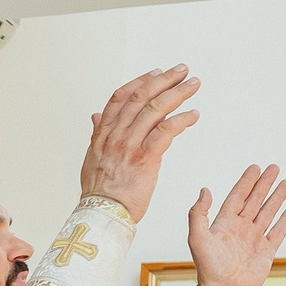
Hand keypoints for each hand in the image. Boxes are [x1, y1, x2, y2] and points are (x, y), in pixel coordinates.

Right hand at [78, 66, 199, 222]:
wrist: (102, 214)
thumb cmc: (100, 192)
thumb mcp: (92, 157)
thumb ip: (97, 134)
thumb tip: (96, 116)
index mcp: (103, 134)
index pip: (120, 98)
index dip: (140, 82)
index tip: (156, 72)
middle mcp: (115, 135)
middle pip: (141, 97)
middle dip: (164, 80)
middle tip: (182, 71)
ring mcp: (129, 145)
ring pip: (156, 109)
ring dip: (178, 94)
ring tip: (193, 85)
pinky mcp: (145, 158)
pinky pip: (166, 131)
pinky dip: (182, 120)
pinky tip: (193, 115)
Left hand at [185, 164, 285, 285]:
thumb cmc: (208, 268)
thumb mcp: (197, 238)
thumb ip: (198, 214)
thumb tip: (205, 189)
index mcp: (223, 224)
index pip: (237, 197)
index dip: (246, 182)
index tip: (255, 167)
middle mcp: (239, 229)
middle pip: (254, 201)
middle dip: (264, 185)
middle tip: (274, 168)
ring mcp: (253, 240)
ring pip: (267, 213)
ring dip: (276, 198)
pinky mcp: (266, 252)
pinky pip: (278, 232)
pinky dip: (285, 220)